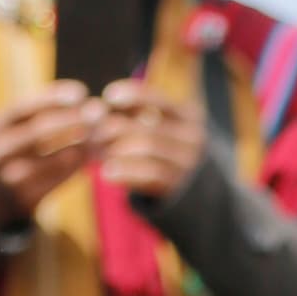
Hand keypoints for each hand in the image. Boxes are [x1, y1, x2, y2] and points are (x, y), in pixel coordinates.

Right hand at [0, 80, 105, 227]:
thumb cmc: (19, 150)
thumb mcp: (21, 129)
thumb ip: (50, 115)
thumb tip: (92, 104)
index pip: (23, 108)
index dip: (52, 99)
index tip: (81, 92)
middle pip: (36, 133)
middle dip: (70, 121)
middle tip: (99, 114)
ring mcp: (10, 179)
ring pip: (50, 160)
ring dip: (80, 146)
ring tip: (103, 135)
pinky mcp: (25, 199)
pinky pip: (57, 181)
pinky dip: (78, 166)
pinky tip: (96, 155)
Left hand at [96, 81, 205, 202]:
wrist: (205, 201)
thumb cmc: (172, 157)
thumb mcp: (165, 131)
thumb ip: (138, 117)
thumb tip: (99, 107)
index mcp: (189, 115)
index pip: (158, 99)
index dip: (133, 95)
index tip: (109, 96)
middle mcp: (193, 137)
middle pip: (146, 126)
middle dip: (113, 128)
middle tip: (91, 132)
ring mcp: (189, 163)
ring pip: (146, 148)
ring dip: (116, 150)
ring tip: (96, 153)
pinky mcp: (182, 188)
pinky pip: (150, 175)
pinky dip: (125, 172)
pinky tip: (107, 173)